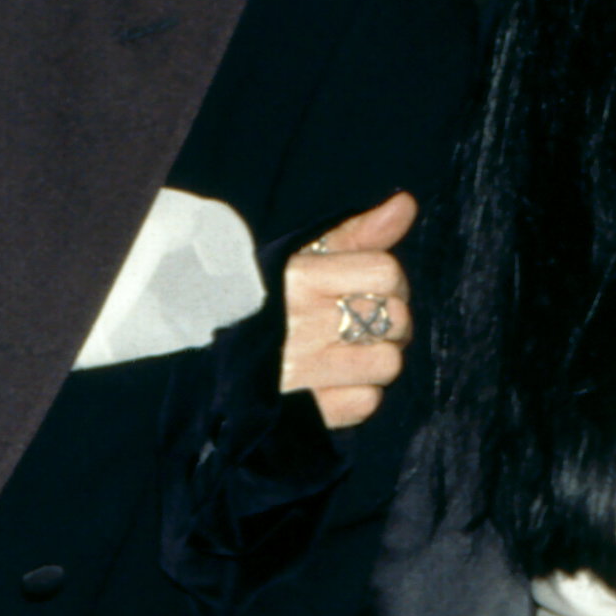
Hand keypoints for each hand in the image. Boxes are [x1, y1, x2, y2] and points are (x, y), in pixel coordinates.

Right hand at [283, 191, 415, 428]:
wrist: (209, 364)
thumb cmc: (264, 302)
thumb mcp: (302, 257)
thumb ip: (356, 233)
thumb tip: (406, 203)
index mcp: (298, 279)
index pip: (386, 273)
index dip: (393, 282)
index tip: (377, 290)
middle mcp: (301, 325)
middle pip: (396, 318)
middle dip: (391, 321)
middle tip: (364, 324)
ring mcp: (304, 372)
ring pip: (389, 364)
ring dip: (377, 360)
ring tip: (352, 353)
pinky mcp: (308, 413)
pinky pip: (368, 402)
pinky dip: (358, 394)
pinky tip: (336, 382)